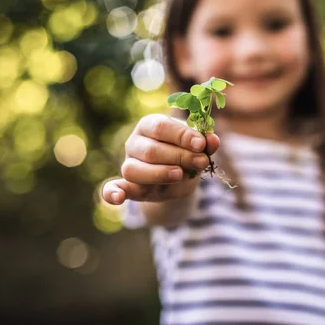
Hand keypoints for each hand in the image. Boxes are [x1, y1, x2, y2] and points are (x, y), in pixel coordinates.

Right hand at [101, 114, 219, 204]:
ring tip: (180, 174)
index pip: (161, 127)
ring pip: (134, 169)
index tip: (201, 144)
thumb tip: (213, 140)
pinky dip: (112, 193)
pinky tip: (117, 199)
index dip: (182, 135)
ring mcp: (129, 164)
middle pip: (151, 150)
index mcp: (150, 125)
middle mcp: (135, 142)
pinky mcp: (129, 186)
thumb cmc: (187, 154)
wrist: (180, 178)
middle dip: (179, 156)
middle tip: (201, 161)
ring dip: (158, 173)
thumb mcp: (198, 148)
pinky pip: (112, 188)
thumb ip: (205, 144)